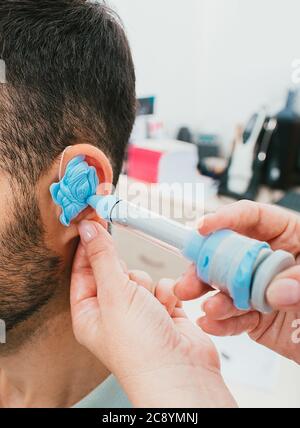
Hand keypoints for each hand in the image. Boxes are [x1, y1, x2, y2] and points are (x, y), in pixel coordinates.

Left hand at [70, 220, 235, 407]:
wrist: (183, 372)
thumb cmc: (141, 348)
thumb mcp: (114, 294)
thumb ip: (102, 257)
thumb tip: (88, 229)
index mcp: (90, 313)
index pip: (83, 270)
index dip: (88, 246)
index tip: (93, 220)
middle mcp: (113, 312)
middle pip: (116, 271)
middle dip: (127, 276)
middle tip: (129, 286)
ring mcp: (140, 312)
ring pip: (142, 276)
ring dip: (150, 287)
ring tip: (151, 308)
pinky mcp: (164, 311)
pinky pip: (164, 285)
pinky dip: (168, 295)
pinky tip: (168, 311)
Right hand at [175, 201, 299, 363]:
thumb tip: (274, 289)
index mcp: (288, 235)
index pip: (251, 217)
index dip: (225, 219)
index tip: (204, 227)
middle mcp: (267, 260)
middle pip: (228, 253)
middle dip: (205, 265)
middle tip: (191, 277)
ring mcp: (259, 288)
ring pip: (226, 287)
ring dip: (212, 297)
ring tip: (210, 307)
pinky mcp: (256, 316)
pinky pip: (235, 318)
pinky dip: (222, 323)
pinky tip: (213, 323)